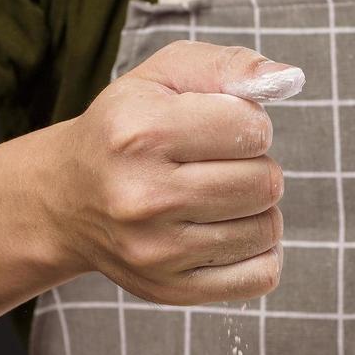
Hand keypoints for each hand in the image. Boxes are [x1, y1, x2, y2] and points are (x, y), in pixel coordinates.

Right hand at [38, 41, 304, 304]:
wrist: (67, 199)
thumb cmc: (127, 128)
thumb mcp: (163, 76)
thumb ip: (227, 65)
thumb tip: (287, 77)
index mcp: (141, 132)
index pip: (252, 129)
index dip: (248, 123)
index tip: (220, 127)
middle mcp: (144, 196)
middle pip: (265, 182)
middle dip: (256, 166)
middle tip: (219, 165)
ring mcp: (156, 251)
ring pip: (267, 229)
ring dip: (255, 209)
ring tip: (216, 197)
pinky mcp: (170, 289)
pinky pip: (261, 276)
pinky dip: (258, 252)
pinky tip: (225, 232)